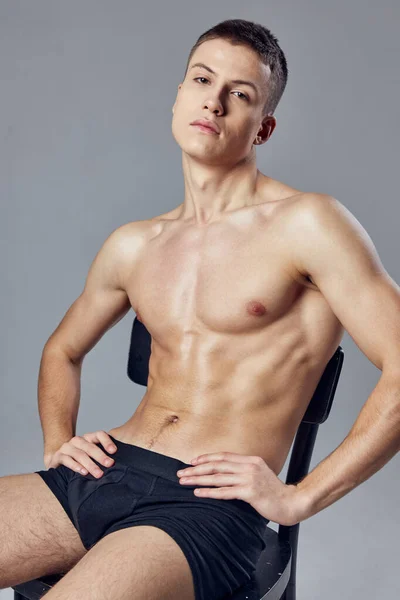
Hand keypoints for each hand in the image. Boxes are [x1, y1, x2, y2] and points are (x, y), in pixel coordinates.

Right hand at [43, 430, 117, 477]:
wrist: (57, 462)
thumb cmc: (79, 460)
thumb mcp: (91, 456)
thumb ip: (102, 456)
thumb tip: (121, 463)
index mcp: (88, 438)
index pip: (99, 435)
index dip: (107, 441)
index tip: (114, 451)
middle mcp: (77, 441)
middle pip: (90, 446)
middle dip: (101, 456)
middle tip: (110, 464)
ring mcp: (67, 447)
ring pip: (80, 454)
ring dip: (90, 464)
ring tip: (98, 473)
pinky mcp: (58, 456)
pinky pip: (67, 460)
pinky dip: (76, 466)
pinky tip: (83, 472)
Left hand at [177, 451, 304, 525]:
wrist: (291, 503)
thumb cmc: (274, 492)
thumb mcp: (259, 474)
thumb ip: (244, 471)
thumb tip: (225, 472)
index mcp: (251, 460)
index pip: (223, 456)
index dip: (206, 458)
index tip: (192, 462)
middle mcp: (249, 466)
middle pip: (217, 465)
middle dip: (197, 468)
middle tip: (182, 472)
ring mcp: (249, 479)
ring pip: (218, 477)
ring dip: (198, 480)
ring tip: (185, 482)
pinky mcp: (250, 492)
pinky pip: (225, 492)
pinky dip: (209, 492)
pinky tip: (198, 493)